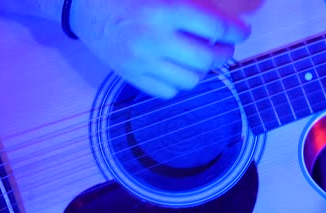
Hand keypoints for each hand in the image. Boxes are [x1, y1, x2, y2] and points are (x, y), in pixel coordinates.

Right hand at [69, 0, 250, 98]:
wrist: (83, 7)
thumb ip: (192, 4)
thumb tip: (223, 20)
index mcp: (163, 11)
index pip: (214, 26)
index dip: (235, 31)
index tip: (242, 32)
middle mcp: (154, 40)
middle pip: (206, 59)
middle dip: (224, 54)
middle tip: (225, 48)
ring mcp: (141, 62)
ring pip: (190, 80)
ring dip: (203, 71)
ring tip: (201, 60)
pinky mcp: (131, 77)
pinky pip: (167, 91)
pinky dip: (179, 83)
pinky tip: (178, 69)